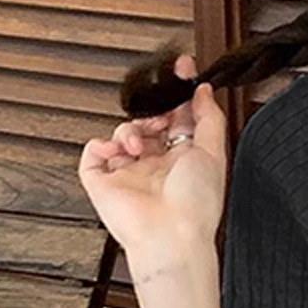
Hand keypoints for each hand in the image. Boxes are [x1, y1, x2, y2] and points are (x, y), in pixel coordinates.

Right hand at [78, 53, 228, 272]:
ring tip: (139, 145)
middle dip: (153, 112)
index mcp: (184, 159)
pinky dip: (101, 146)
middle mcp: (157, 165)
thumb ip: (210, 118)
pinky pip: (92, 155)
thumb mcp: (214, 152)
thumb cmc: (195, 204)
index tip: (181, 71)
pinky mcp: (103, 183)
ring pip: (121, 134)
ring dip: (130, 130)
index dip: (177, 96)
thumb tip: (204, 91)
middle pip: (149, 123)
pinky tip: (117, 151)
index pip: (178, 119)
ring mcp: (128, 173)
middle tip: (159, 116)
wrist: (170, 236)